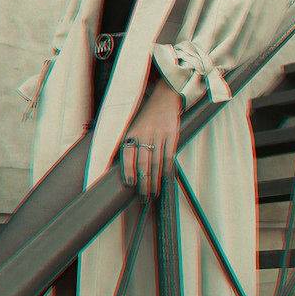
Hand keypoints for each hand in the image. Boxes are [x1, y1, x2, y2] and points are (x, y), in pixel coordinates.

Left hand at [120, 78, 181, 200]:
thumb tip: (122, 169)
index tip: (129, 184)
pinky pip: (169, 155)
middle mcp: (145, 134)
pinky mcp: (172, 135)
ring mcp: (160, 134)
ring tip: (153, 192)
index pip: (128, 154)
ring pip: (156, 162)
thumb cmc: (146, 117)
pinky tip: (164, 178)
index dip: (128, 170)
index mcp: (132, 132)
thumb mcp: (132, 127)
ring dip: (155, 180)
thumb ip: (128, 145)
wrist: (164, 99)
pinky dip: (167, 168)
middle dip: (143, 182)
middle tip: (143, 196)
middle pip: (143, 162)